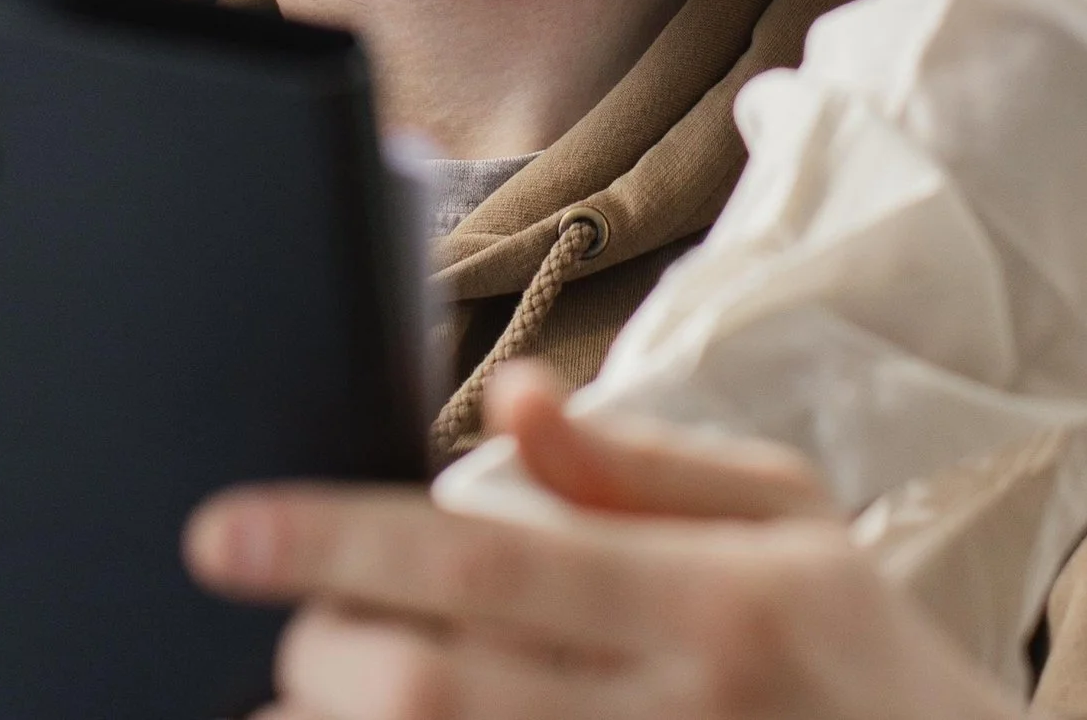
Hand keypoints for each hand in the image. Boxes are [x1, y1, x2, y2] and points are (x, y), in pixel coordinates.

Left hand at [185, 363, 1021, 719]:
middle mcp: (665, 716)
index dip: (333, 544)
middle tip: (286, 620)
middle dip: (317, 652)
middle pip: (426, 693)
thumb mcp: (786, 515)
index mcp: (702, 602)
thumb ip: (638, 460)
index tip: (222, 529)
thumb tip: (513, 398)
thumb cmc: (864, 650)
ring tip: (283, 702)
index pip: (480, 562)